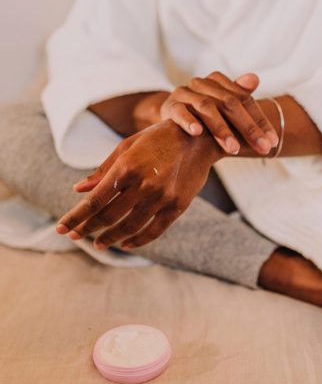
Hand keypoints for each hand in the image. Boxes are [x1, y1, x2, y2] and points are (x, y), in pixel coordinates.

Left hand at [55, 120, 220, 249]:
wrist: (197, 139)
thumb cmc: (157, 140)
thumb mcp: (127, 147)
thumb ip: (103, 170)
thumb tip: (78, 189)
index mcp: (127, 166)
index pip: (95, 200)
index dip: (76, 217)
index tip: (62, 229)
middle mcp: (143, 183)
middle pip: (109, 216)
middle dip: (88, 229)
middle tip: (76, 237)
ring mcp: (162, 196)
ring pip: (129, 227)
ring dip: (110, 238)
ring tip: (98, 243)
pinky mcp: (177, 206)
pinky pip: (154, 231)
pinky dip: (137, 241)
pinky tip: (125, 244)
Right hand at [160, 72, 278, 154]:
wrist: (170, 114)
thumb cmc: (203, 113)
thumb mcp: (222, 107)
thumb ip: (240, 96)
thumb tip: (255, 78)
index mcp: (219, 82)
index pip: (245, 100)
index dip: (260, 121)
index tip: (272, 142)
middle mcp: (202, 84)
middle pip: (229, 103)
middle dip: (248, 128)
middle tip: (262, 148)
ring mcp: (185, 93)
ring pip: (206, 108)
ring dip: (221, 129)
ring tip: (234, 149)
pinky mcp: (170, 106)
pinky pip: (179, 112)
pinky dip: (188, 121)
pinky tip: (198, 133)